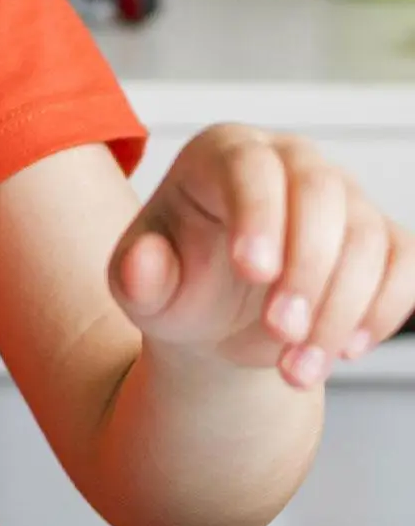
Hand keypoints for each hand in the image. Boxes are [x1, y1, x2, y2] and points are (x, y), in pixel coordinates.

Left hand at [108, 125, 414, 387]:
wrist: (212, 321)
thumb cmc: (175, 288)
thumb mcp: (142, 289)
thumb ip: (136, 277)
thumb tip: (141, 264)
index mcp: (221, 155)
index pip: (249, 167)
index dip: (259, 214)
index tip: (253, 271)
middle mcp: (290, 161)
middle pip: (321, 195)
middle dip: (306, 269)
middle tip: (280, 333)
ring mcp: (342, 196)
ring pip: (366, 237)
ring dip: (338, 310)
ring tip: (296, 370)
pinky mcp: (379, 236)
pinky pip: (403, 263)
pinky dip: (382, 310)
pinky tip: (346, 351)